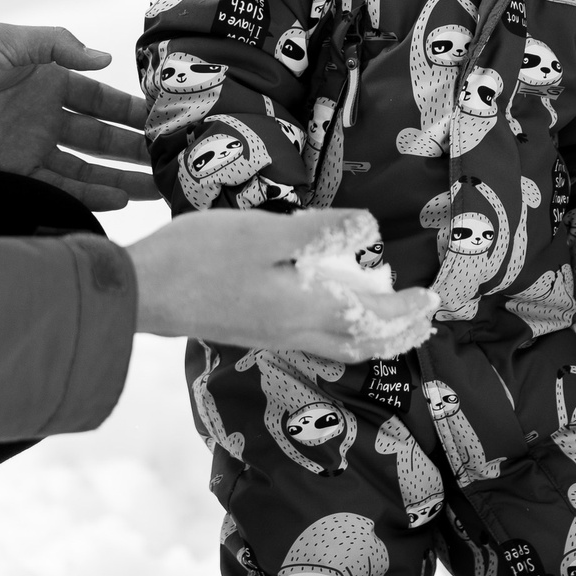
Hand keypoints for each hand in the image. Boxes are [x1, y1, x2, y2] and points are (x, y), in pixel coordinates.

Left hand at [0, 24, 157, 209]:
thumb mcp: (10, 41)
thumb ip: (58, 46)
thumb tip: (105, 58)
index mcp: (49, 80)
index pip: (101, 99)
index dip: (132, 110)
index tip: (165, 120)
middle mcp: (45, 116)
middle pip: (101, 137)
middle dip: (136, 149)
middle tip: (173, 160)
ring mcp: (31, 147)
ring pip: (87, 166)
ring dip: (121, 177)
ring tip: (157, 187)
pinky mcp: (14, 173)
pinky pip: (59, 187)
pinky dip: (89, 194)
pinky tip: (118, 199)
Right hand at [127, 209, 437, 361]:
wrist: (143, 292)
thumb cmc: (200, 257)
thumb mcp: (264, 233)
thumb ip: (318, 232)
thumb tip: (369, 229)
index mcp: (304, 308)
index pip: (372, 317)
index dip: (405, 309)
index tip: (432, 299)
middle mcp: (294, 331)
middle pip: (360, 344)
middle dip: (397, 333)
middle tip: (423, 320)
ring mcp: (272, 336)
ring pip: (338, 346)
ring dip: (373, 337)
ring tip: (390, 323)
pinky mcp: (254, 331)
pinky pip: (315, 341)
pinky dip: (341, 334)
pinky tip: (332, 316)